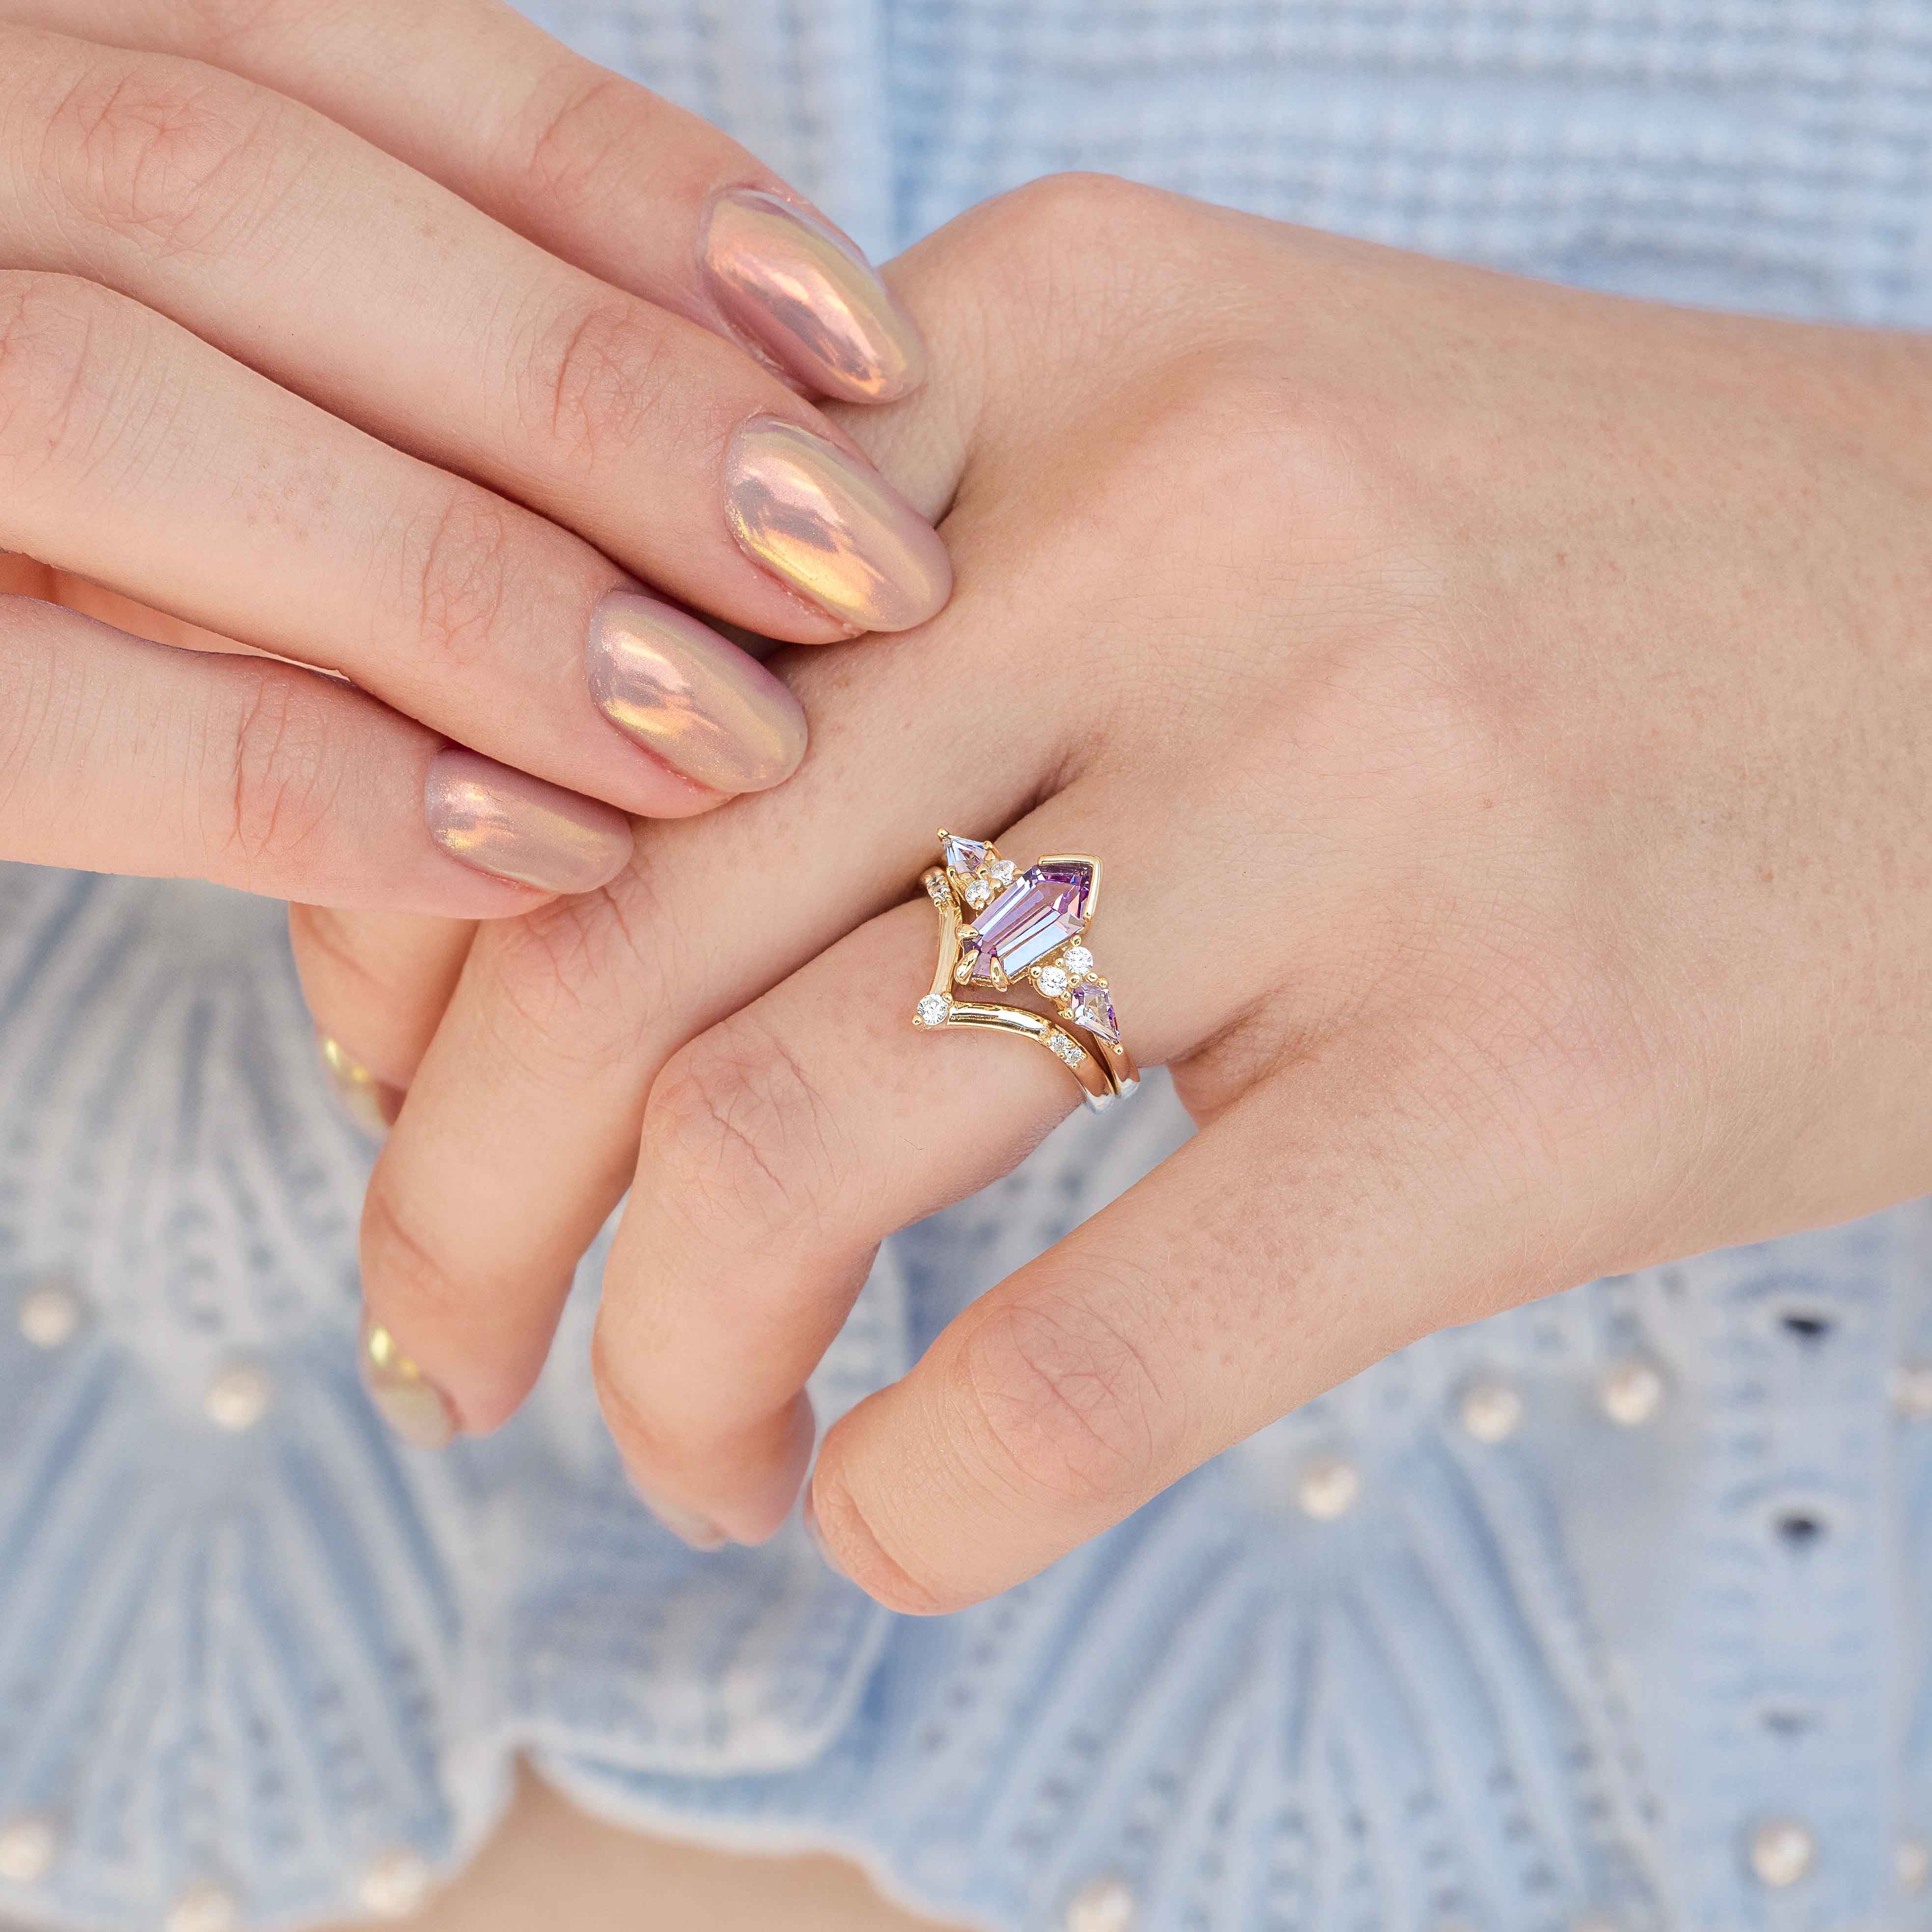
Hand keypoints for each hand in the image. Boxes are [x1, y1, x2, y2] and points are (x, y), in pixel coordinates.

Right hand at [0, 0, 946, 909]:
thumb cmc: (60, 465)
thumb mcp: (214, 336)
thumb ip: (383, 328)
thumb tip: (736, 432)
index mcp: (12, 46)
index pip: (365, 62)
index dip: (642, 203)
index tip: (869, 364)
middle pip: (256, 213)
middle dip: (599, 402)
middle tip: (867, 578)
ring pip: (130, 411)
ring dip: (478, 590)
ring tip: (730, 739)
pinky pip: (41, 704)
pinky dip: (305, 775)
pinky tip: (531, 855)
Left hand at [335, 173, 1931, 1607]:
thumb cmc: (1565, 595)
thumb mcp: (1215, 482)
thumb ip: (919, 637)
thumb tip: (599, 909)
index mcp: (1064, 345)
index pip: (578, 674)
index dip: (424, 933)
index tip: (406, 1090)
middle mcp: (1184, 528)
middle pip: (629, 921)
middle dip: (466, 1189)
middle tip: (452, 1337)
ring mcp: (1363, 798)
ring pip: (803, 1145)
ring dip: (675, 1361)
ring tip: (683, 1447)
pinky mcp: (1519, 1074)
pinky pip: (1086, 1350)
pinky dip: (918, 1493)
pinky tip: (885, 1519)